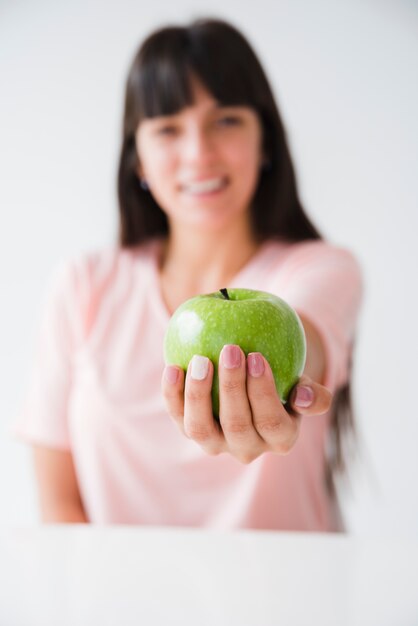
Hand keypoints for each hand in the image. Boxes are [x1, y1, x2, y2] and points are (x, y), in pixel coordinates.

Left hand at [162, 344, 331, 463]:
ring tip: (200, 360)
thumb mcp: (306, 385)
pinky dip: (173, 395)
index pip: (271, 422)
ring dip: (198, 395)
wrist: (255, 384)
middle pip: (237, 425)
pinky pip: (178, 416)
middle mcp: (247, 448)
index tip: (256, 356)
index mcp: (281, 439)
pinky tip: (173, 368)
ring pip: (201, 429)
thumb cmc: (286, 378)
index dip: (263, 392)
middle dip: (232, 387)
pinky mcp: (191, 431)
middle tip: (230, 349)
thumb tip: (302, 396)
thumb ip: (314, 394)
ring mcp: (216, 443)